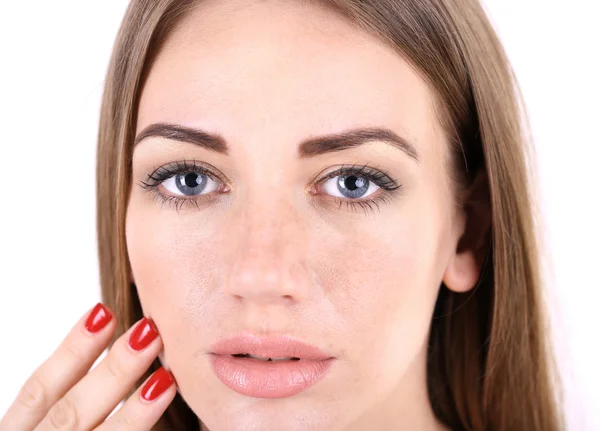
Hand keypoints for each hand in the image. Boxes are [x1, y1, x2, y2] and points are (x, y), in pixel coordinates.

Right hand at [0, 303, 176, 429]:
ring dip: (133, 410)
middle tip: (149, 331)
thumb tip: (129, 346)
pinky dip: (138, 429)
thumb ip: (77, 404)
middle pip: (68, 411)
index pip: (39, 390)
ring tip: (166, 377)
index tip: (102, 311)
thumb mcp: (49, 425)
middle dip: (111, 370)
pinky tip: (164, 400)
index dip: (70, 350)